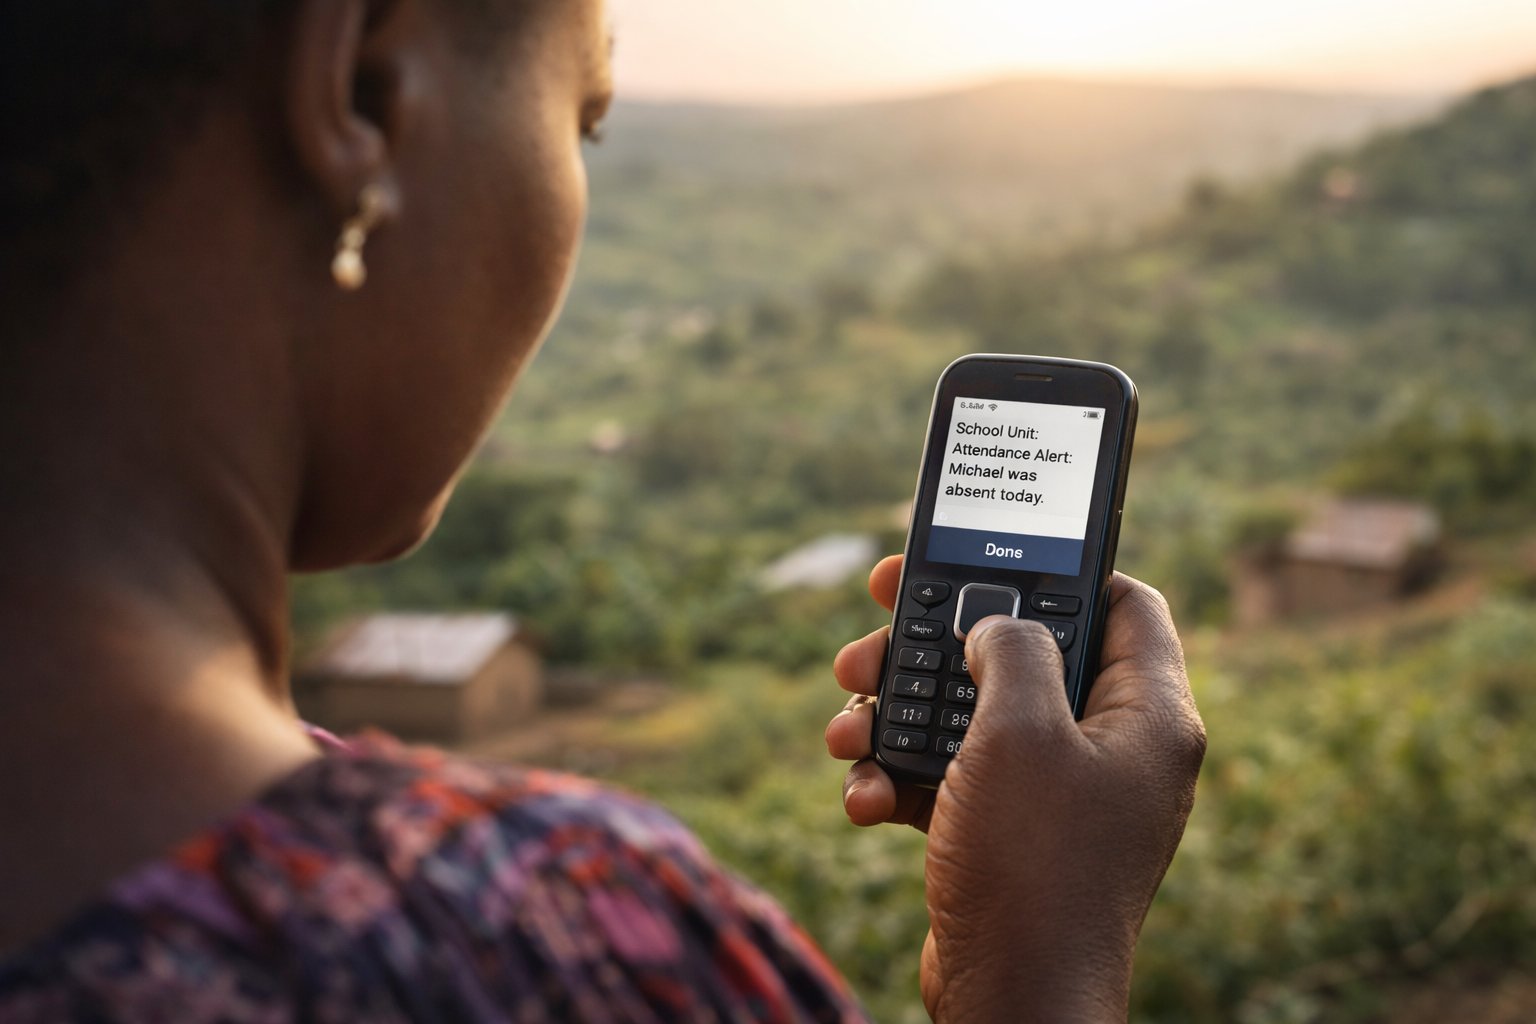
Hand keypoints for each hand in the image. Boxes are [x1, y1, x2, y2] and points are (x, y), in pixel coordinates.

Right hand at [826, 556, 1204, 1021]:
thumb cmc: (1032, 863)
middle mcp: (1112, 751)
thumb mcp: (1020, 729)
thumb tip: (996, 627)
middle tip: (879, 619)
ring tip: (847, 719)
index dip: (1059, 567)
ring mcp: (1061, 797)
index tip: (985, 555)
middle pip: (1025, 655)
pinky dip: (902, 779)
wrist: (1011, 1000)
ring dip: (900, 712)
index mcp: (1148, 716)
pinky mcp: (1011, 835)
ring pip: (973, 716)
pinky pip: (953, 780)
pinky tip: (864, 796)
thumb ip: (1012, 646)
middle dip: (940, 641)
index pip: (1124, 602)